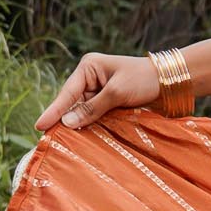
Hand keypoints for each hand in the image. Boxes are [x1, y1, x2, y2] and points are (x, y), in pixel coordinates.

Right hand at [34, 53, 159, 134]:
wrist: (171, 82)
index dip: (54, 111)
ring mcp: (99, 92)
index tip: (39, 126)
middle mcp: (90, 79)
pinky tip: (83, 139)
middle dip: (64, 121)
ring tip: (63, 143)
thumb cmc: (144, 80)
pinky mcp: (108, 104)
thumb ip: (93, 108)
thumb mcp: (117, 92)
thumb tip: (68, 123)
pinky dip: (91, 127)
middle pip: (72, 104)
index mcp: (88, 67)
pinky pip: (95, 117)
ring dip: (78, 126)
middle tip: (48, 140)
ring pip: (83, 113)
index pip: (68, 92)